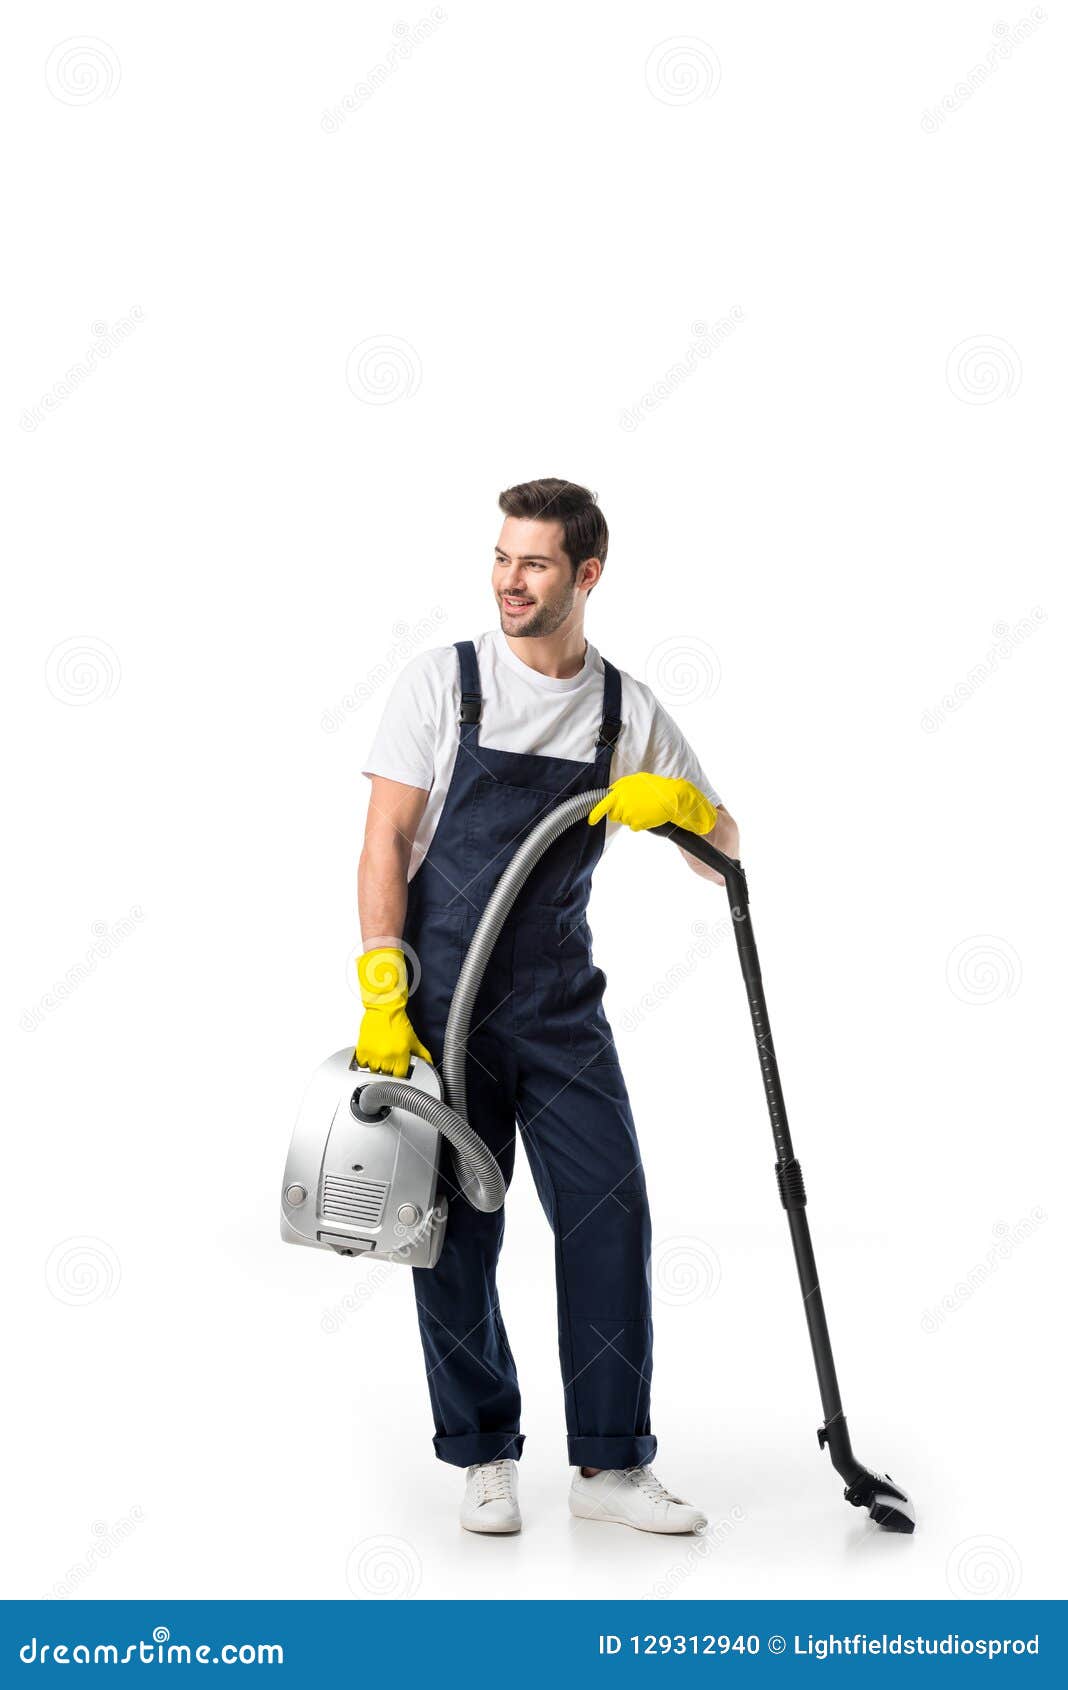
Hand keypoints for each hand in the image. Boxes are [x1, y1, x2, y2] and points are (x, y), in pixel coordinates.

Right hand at [354, 946, 432, 1077]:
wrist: (384, 1008)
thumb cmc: (397, 1021)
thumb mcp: (413, 1038)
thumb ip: (422, 1053)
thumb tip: (428, 1062)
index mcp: (400, 1055)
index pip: (400, 1076)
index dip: (400, 1073)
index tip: (398, 1069)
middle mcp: (386, 1057)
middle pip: (387, 1074)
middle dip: (389, 1068)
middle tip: (390, 1058)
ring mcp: (373, 1055)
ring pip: (374, 1070)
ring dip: (377, 1065)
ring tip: (380, 1054)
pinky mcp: (362, 1050)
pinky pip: (362, 1064)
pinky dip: (366, 1061)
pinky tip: (372, 1053)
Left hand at [587, 773, 717, 836]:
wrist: (674, 797)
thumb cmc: (657, 788)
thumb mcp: (638, 781)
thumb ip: (623, 787)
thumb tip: (611, 792)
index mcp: (621, 789)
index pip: (602, 803)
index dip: (595, 813)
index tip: (591, 820)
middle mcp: (622, 800)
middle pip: (613, 814)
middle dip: (620, 813)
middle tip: (635, 808)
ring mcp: (628, 812)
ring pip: (624, 820)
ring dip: (632, 817)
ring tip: (645, 809)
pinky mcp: (636, 822)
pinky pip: (634, 827)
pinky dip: (640, 823)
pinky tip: (648, 815)